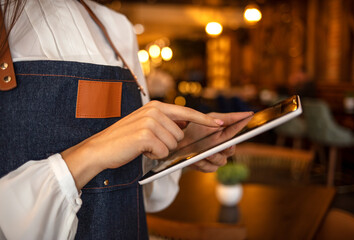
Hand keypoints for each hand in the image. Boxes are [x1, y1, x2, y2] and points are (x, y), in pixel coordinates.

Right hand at [61, 101, 223, 189]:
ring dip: (160, 150)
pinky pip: (163, 152)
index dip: (204, 120)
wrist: (100, 149)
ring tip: (143, 146)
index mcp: (156, 106)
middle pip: (181, 134)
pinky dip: (153, 156)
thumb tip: (183, 128)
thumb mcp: (145, 125)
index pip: (186, 112)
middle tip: (149, 143)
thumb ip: (164, 123)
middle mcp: (154, 110)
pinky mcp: (146, 135)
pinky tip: (140, 151)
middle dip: (168, 143)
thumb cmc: (124, 140)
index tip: (220, 124)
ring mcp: (150, 122)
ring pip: (173, 144)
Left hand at [186, 112, 252, 172]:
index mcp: (227, 135)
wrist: (181, 141)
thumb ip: (226, 118)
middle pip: (231, 150)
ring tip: (206, 154)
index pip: (237, 131)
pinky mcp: (208, 167)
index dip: (243, 125)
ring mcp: (217, 159)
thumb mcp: (209, 119)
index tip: (247, 121)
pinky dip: (202, 163)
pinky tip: (197, 159)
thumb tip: (246, 114)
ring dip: (213, 157)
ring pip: (221, 161)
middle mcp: (224, 148)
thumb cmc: (197, 129)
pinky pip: (209, 168)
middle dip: (227, 148)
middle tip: (226, 146)